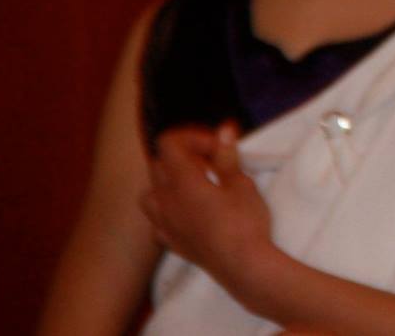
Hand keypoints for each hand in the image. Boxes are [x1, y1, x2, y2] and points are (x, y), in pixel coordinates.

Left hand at [140, 123, 279, 305]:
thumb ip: (227, 157)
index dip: (193, 137)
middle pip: (158, 163)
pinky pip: (156, 218)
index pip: (169, 143)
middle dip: (183, 156)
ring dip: (168, 182)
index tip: (218, 147)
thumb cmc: (245, 221)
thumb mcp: (242, 184)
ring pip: (150, 192)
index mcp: (182, 180)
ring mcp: (163, 222)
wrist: (241, 265)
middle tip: (212, 164)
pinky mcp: (168, 240)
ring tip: (194, 187)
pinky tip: (186, 213)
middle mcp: (165, 198)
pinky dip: (167, 209)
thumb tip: (225, 129)